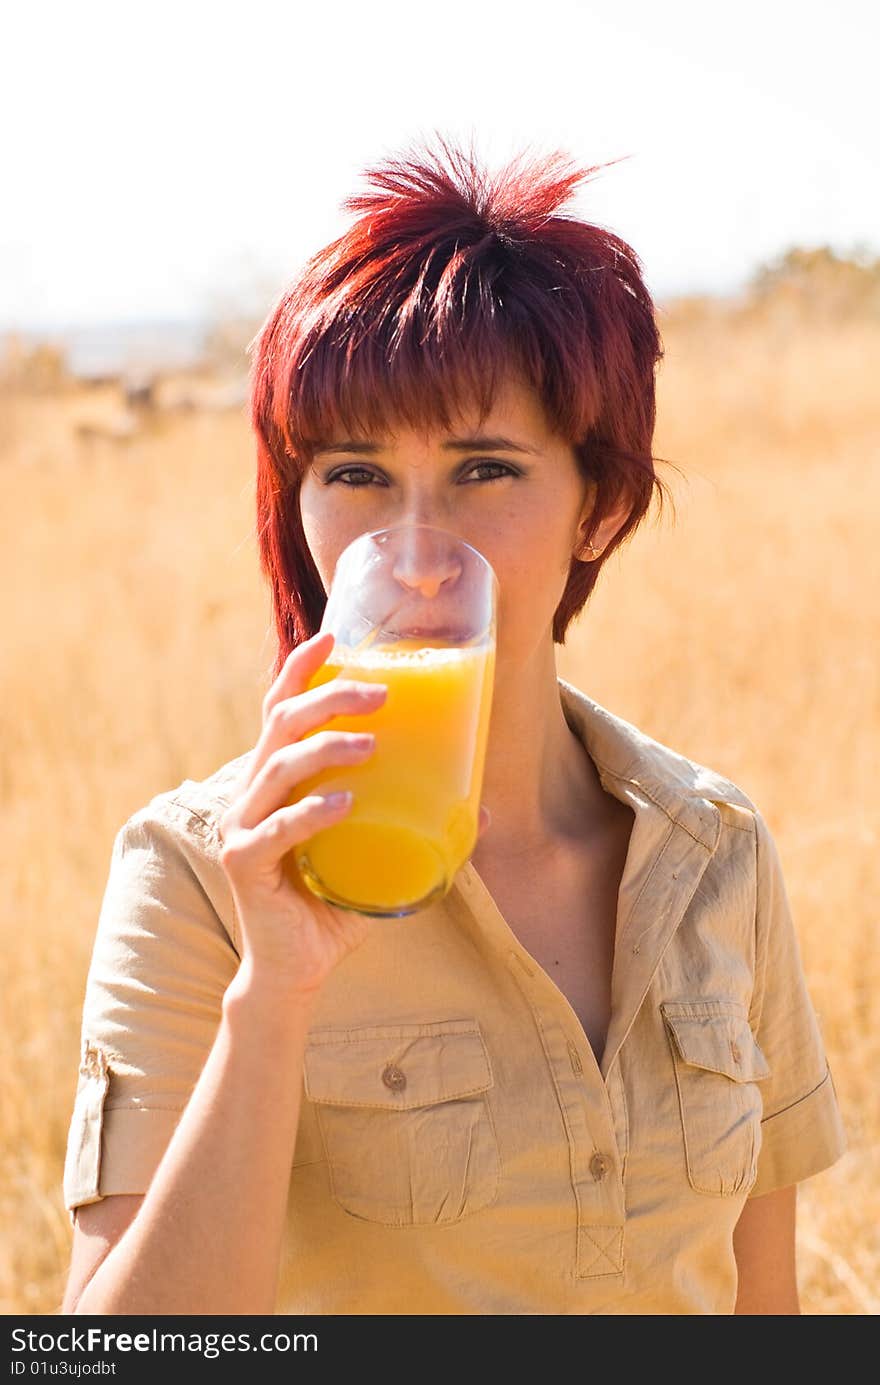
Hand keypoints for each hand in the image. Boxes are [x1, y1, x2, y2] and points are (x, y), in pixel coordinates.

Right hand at [218, 632, 490, 1000]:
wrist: (297, 968)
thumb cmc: (335, 902)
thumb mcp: (377, 853)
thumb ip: (413, 825)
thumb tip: (480, 807)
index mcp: (277, 780)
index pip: (280, 711)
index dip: (301, 671)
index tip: (333, 637)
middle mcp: (253, 794)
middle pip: (280, 726)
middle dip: (328, 698)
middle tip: (380, 693)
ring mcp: (243, 828)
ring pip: (276, 769)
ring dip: (325, 749)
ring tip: (371, 745)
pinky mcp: (244, 864)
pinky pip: (275, 830)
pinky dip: (310, 813)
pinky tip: (343, 804)